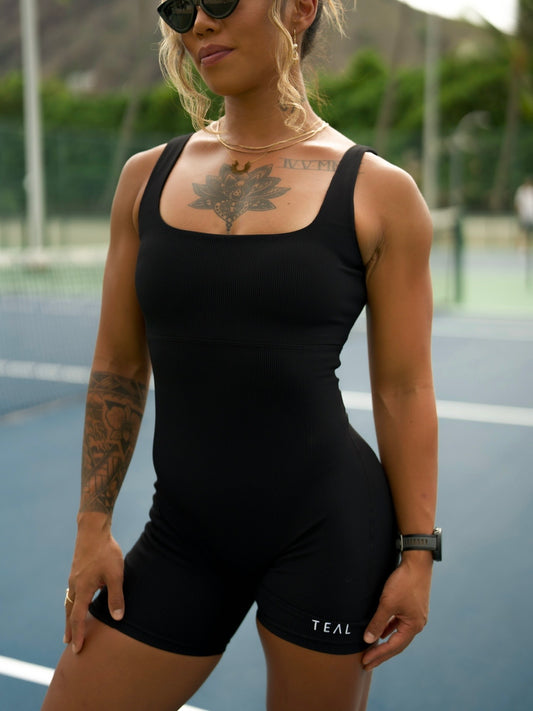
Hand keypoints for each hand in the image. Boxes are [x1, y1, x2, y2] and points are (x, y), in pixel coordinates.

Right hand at [63, 514, 124, 653]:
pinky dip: (73, 602)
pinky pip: (72, 592)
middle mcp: (74, 585)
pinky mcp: (77, 571)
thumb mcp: (115, 575)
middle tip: (68, 642)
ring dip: (70, 615)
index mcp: (82, 589)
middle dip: (70, 628)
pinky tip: (79, 601)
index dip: (79, 634)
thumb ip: (116, 597)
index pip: (78, 617)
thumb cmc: (106, 552)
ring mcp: (74, 577)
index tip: (77, 648)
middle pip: (69, 612)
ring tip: (72, 625)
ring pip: (70, 601)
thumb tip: (117, 618)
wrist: (93, 530)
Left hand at [361, 552, 432, 669]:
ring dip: (385, 642)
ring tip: (372, 650)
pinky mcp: (412, 606)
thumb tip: (368, 640)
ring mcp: (416, 615)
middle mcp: (417, 624)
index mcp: (413, 626)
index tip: (365, 661)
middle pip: (397, 644)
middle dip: (381, 653)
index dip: (378, 655)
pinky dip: (390, 629)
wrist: (417, 562)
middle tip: (367, 663)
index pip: (393, 646)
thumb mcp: (387, 603)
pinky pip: (400, 624)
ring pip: (398, 634)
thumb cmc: (403, 582)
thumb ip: (378, 622)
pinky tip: (382, 631)